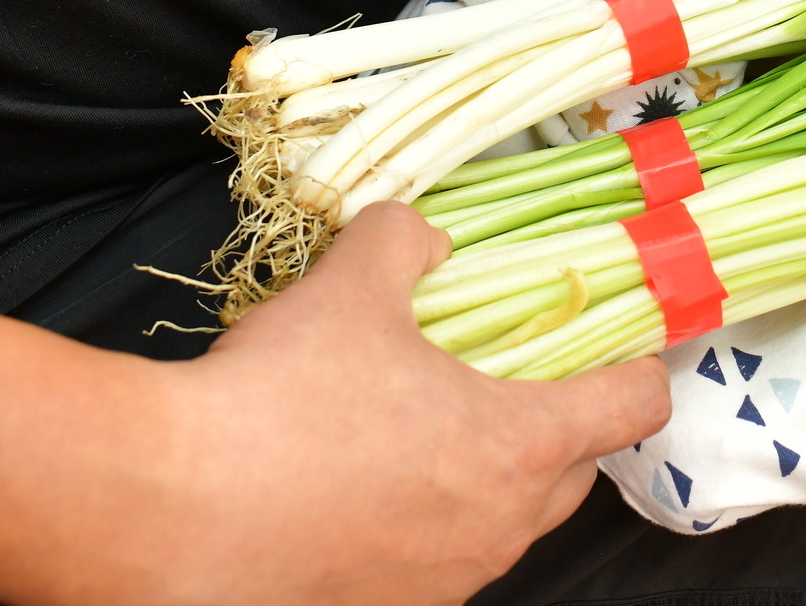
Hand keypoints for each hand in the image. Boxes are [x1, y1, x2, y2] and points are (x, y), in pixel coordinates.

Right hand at [122, 204, 669, 605]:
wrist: (166, 514)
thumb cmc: (278, 400)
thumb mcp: (352, 287)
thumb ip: (404, 241)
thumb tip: (423, 235)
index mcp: (517, 448)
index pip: (631, 409)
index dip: (638, 368)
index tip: (625, 347)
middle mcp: (496, 533)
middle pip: (572, 477)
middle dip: (558, 428)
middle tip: (510, 382)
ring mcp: (438, 587)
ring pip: (496, 529)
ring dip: (480, 482)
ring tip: (416, 433)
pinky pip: (427, 567)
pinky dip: (414, 529)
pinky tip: (353, 490)